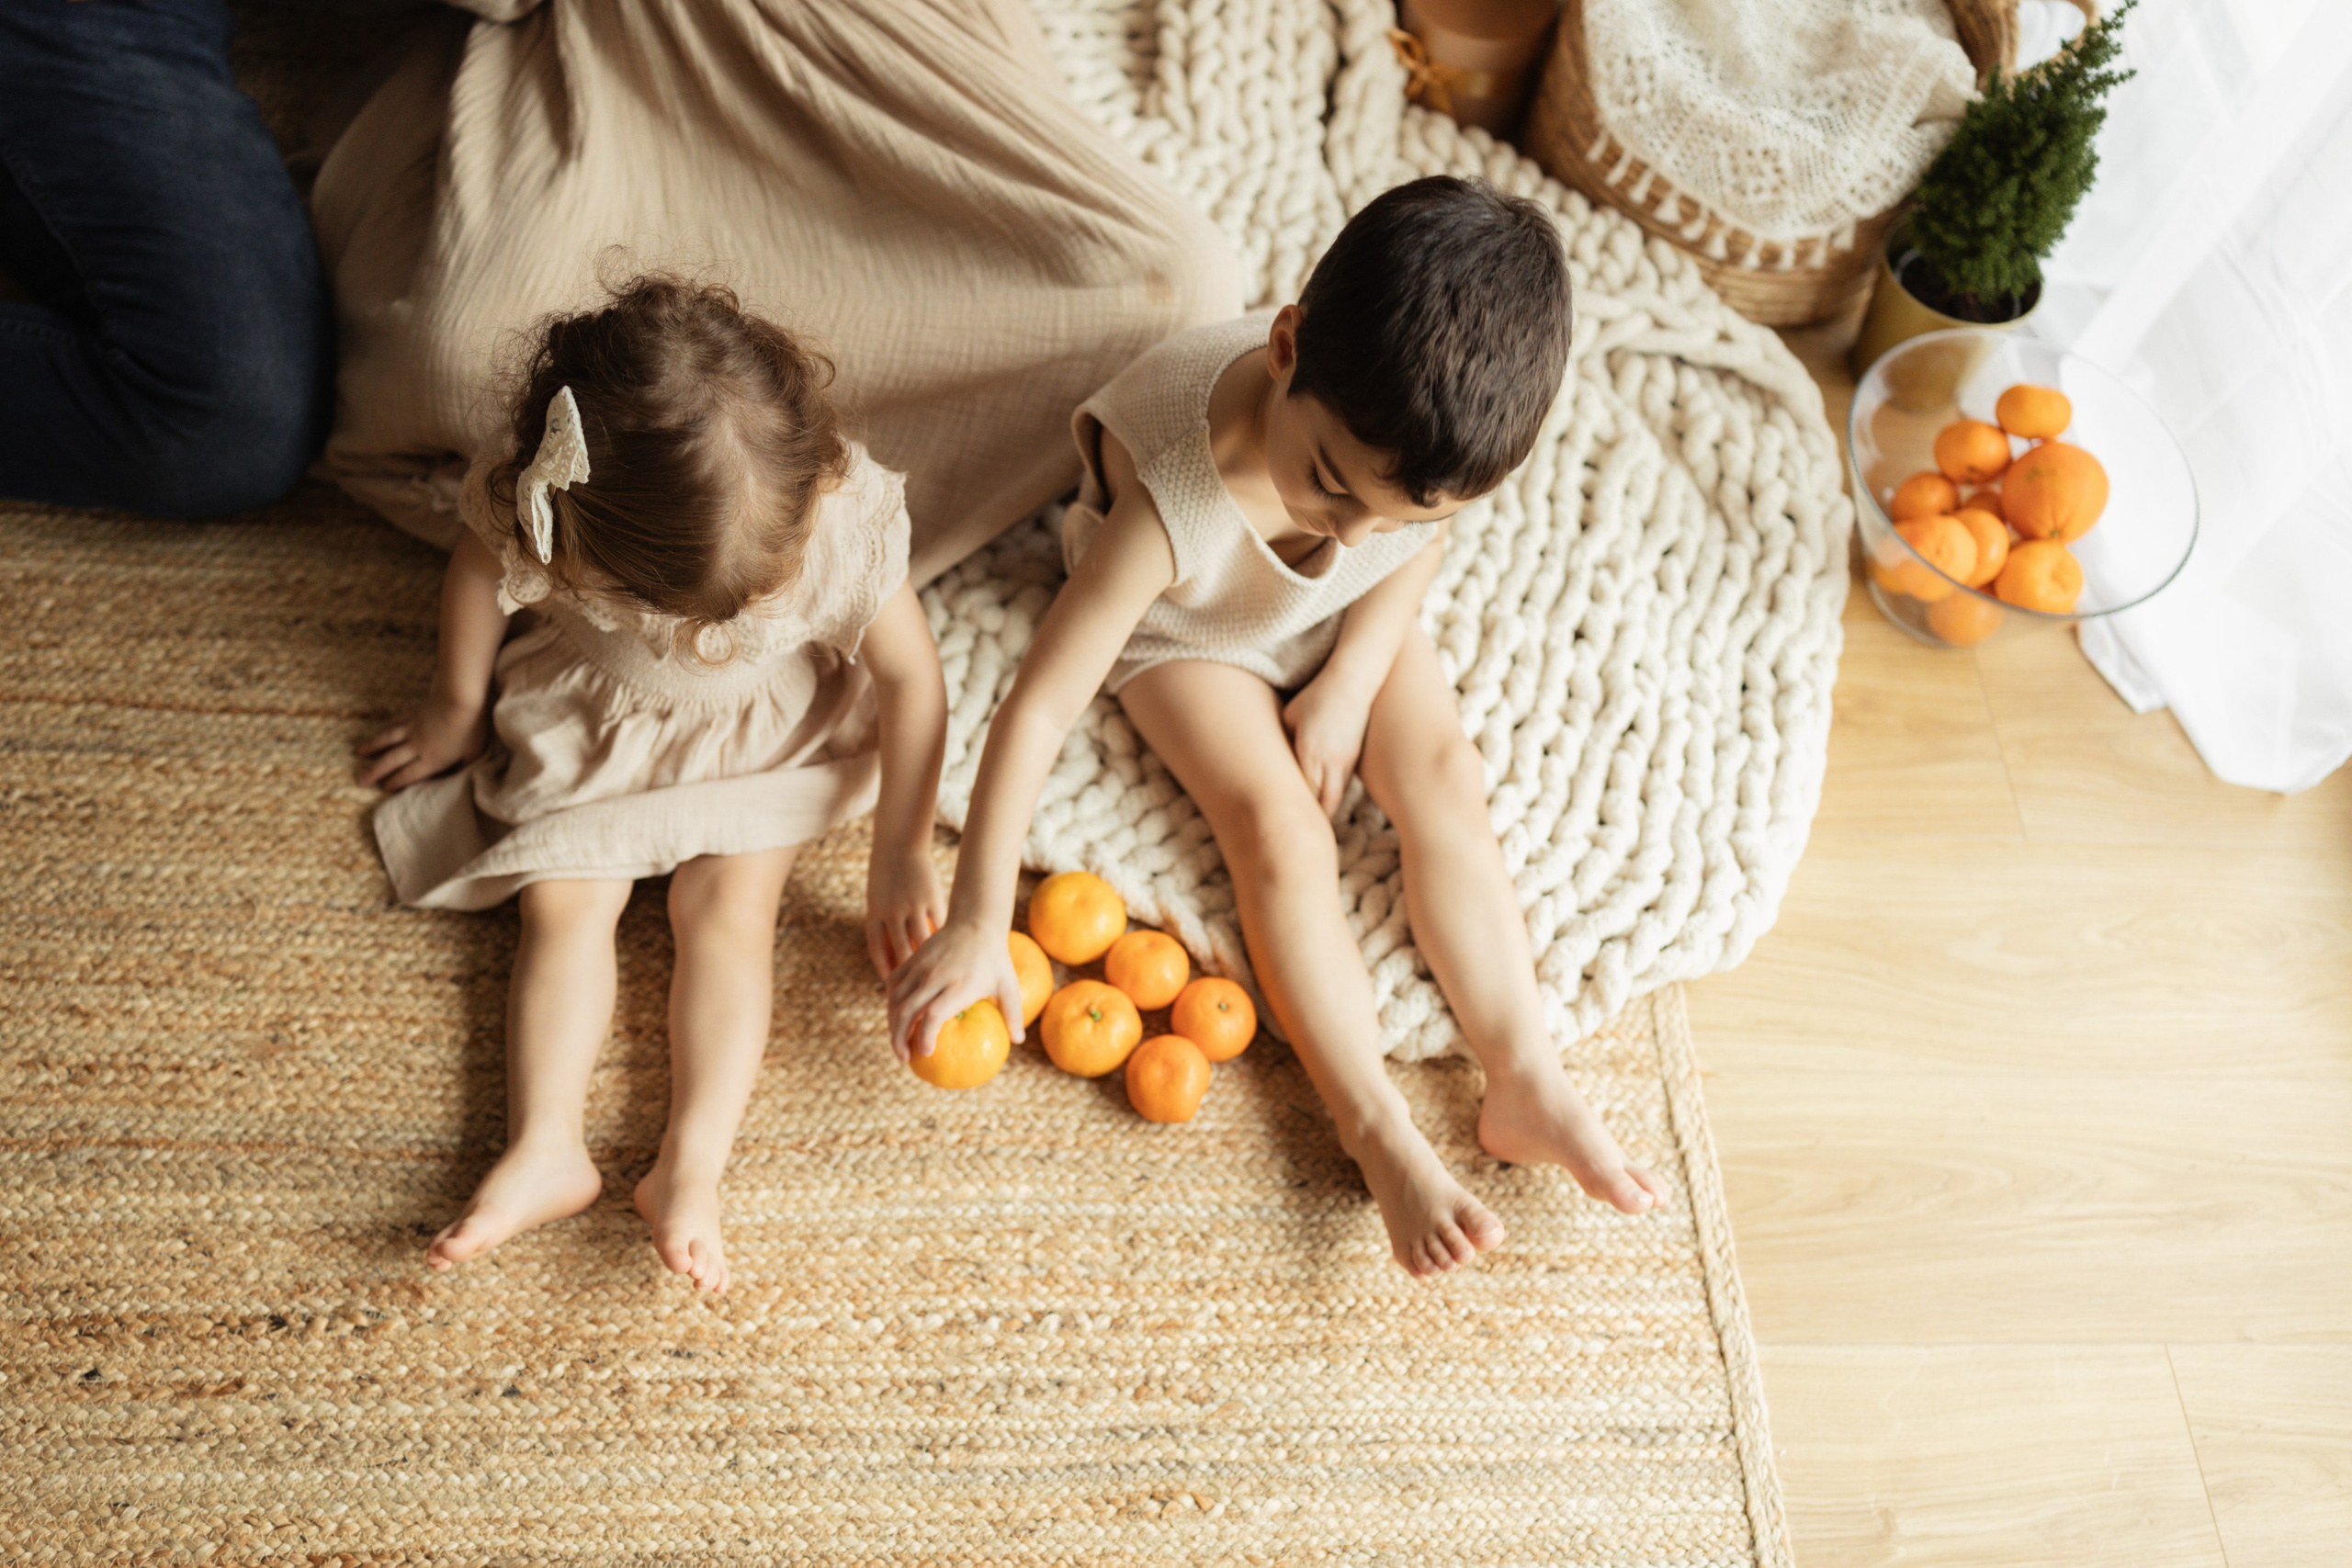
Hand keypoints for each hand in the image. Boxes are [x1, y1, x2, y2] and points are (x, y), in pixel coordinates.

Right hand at [355, 694, 489, 790]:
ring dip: (372, 747)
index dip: (395, 783)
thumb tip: (458, 775)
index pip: (409, 775)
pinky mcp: (413, 713)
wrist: (460, 699)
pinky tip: (380, 729)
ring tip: (359, 753)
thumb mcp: (473, 754)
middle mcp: (416, 746)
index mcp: (431, 760)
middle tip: (361, 780)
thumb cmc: (472, 729)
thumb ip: (463, 766)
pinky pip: (395, 722)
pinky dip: (385, 727)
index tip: (383, 788)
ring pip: (387, 740)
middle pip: (391, 761)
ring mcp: (412, 728)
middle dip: (375, 772)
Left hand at [865, 842, 945, 981]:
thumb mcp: (878, 904)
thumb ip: (884, 931)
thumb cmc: (886, 881)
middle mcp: (892, 911)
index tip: (893, 987)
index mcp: (874, 914)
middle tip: (919, 988)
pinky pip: (939, 924)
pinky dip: (944, 939)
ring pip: (923, 940)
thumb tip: (893, 965)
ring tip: (939, 974)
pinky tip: (951, 951)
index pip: (878, 951)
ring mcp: (912, 904)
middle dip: (911, 972)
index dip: (885, 970)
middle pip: (902, 950)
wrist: (898, 848)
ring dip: (931, 959)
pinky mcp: (931, 898)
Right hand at [885, 915, 1025, 1062]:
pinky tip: (896, 1017)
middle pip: (907, 1011)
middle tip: (905, 1058)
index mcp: (959, 986)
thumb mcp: (1008, 985)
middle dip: (900, 1038)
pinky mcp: (912, 959)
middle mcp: (935, 977)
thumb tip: (1019, 1040)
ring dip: (892, 1024)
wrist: (976, 921)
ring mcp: (920, 967)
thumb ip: (1013, 1013)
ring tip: (899, 1042)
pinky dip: (891, 1003)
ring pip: (895, 999)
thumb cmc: (994, 958)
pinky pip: (893, 984)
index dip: (925, 1036)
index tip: (925, 1053)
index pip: (934, 1015)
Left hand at [1282, 669, 1375, 816]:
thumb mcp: (1289, 716)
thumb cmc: (1316, 696)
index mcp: (1309, 752)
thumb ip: (1282, 740)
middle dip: (1312, 821)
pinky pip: (1342, 785)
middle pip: (1322, 804)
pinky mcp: (1354, 757)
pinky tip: (1324, 800)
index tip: (1282, 824)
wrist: (1353, 682)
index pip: (1301, 793)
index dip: (1294, 812)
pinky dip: (1333, 795)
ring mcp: (1345, 761)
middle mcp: (1329, 762)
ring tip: (1312, 823)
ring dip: (1324, 810)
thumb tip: (1273, 759)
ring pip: (1335, 798)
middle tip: (1300, 834)